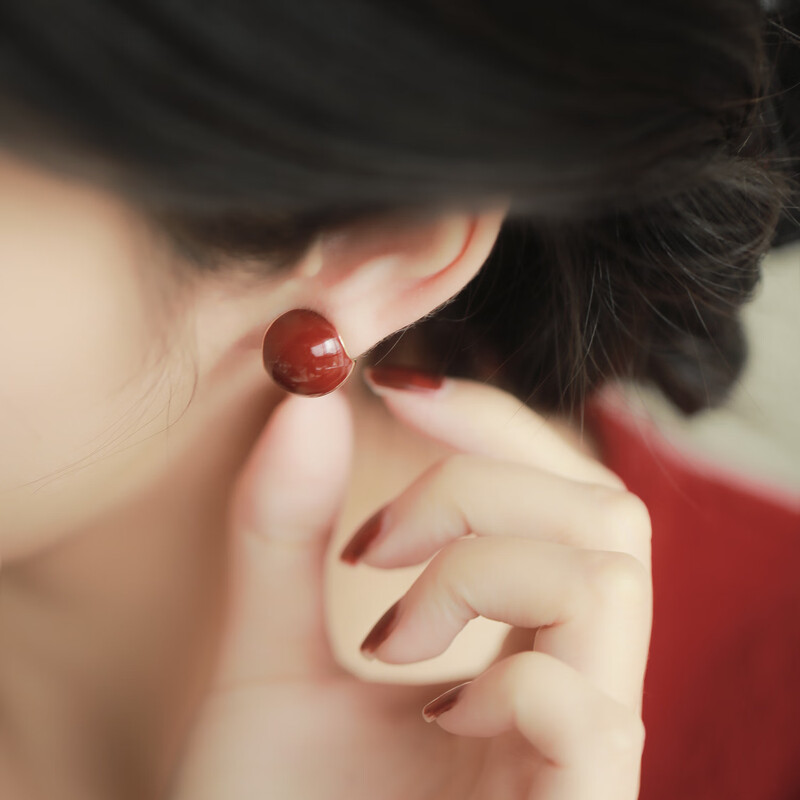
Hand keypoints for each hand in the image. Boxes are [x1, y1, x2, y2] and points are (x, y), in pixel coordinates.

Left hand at [170, 373, 651, 799]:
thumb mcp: (263, 659)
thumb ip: (280, 533)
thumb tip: (305, 394)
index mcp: (512, 651)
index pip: (565, 493)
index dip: (496, 422)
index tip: (401, 387)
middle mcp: (568, 690)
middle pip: (605, 515)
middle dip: (482, 486)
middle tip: (378, 538)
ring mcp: (583, 755)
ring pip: (606, 579)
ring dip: (482, 568)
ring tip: (394, 633)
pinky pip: (585, 702)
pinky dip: (500, 675)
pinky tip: (433, 715)